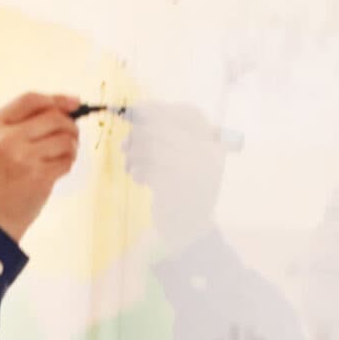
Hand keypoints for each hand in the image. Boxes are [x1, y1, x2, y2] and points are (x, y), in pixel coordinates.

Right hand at [0, 92, 80, 242]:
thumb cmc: (0, 179)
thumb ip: (24, 123)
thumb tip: (68, 106)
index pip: (30, 100)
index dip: (56, 99)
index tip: (74, 103)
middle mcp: (6, 140)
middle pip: (53, 117)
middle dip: (70, 126)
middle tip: (70, 136)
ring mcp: (23, 158)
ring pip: (65, 138)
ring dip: (71, 146)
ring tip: (61, 156)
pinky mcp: (39, 176)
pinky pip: (67, 159)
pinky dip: (68, 163)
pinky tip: (57, 169)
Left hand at [121, 101, 227, 252]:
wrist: (190, 230)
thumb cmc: (182, 190)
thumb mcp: (180, 158)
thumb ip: (164, 136)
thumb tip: (134, 113)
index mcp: (214, 144)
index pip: (188, 113)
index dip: (160, 109)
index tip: (136, 110)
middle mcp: (209, 154)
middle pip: (164, 129)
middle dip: (138, 134)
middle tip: (124, 145)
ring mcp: (194, 170)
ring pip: (152, 148)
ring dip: (134, 155)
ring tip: (130, 164)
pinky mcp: (176, 187)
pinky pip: (148, 169)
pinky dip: (138, 171)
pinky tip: (138, 177)